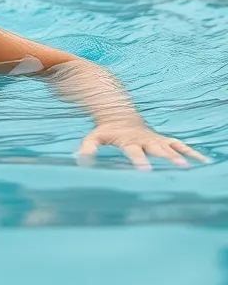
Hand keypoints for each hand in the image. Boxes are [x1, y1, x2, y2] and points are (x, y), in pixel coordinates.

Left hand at [76, 123, 208, 170]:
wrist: (120, 114)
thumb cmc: (107, 130)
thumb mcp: (95, 136)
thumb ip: (88, 147)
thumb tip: (80, 160)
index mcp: (129, 141)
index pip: (134, 152)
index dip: (139, 160)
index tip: (146, 170)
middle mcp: (145, 140)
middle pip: (157, 150)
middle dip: (167, 158)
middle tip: (178, 167)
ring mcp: (156, 139)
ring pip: (171, 148)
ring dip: (182, 156)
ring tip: (191, 167)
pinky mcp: (164, 139)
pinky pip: (180, 145)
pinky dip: (192, 152)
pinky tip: (203, 161)